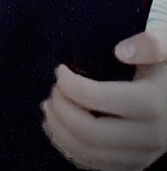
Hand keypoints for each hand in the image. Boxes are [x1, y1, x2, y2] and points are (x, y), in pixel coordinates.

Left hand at [41, 27, 166, 169]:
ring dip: (61, 133)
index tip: (59, 70)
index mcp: (153, 103)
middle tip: (51, 91)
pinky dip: (72, 149)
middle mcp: (151, 136)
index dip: (70, 85)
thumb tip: (120, 52)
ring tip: (48, 107)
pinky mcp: (137, 163)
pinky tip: (59, 128)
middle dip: (62, 112)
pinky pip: (99, 165)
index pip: (99, 99)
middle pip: (92, 134)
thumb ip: (151, 43)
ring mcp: (144, 155)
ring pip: (92, 155)